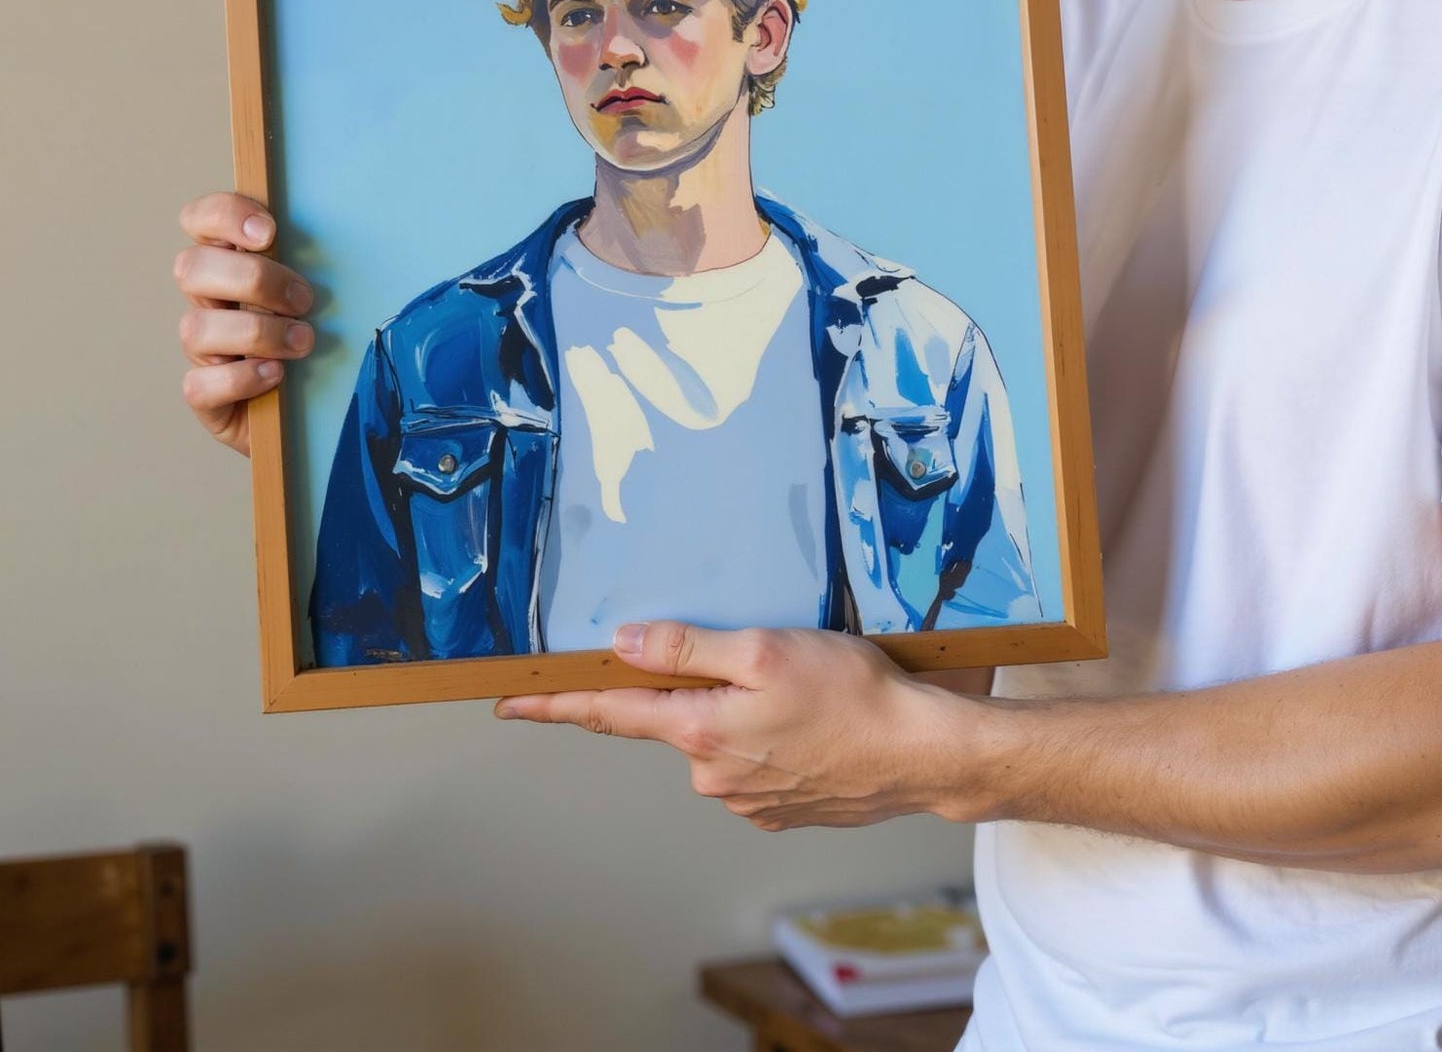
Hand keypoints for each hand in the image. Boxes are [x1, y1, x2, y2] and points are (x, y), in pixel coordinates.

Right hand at [174, 192, 316, 455]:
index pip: (201, 220)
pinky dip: (243, 378)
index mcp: (233, 265)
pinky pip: (200, 385)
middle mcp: (210, 304)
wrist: (317, 414)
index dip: (224, 216)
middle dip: (252, 278)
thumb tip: (352, 230)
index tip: (269, 232)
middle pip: (191, 268)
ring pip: (196, 328)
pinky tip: (277, 375)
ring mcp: (204, 352)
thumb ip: (318, 262)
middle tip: (304, 299)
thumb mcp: (326, 293)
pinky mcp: (207, 398)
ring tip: (304, 342)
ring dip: (258, 332)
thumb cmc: (323, 341)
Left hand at [494, 624, 980, 830]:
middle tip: (759, 658)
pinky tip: (815, 721)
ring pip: (722, 739)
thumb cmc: (851, 694)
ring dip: (745, 712)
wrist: (919, 753)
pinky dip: (774, 738)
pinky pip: (756, 763)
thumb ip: (687, 649)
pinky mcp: (782, 808)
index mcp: (699, 730)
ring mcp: (747, 798)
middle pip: (678, 719)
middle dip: (701, 688)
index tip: (511, 704)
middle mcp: (712, 774)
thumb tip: (623, 644)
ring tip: (807, 689)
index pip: (610, 713)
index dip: (557, 704)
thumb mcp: (764, 649)